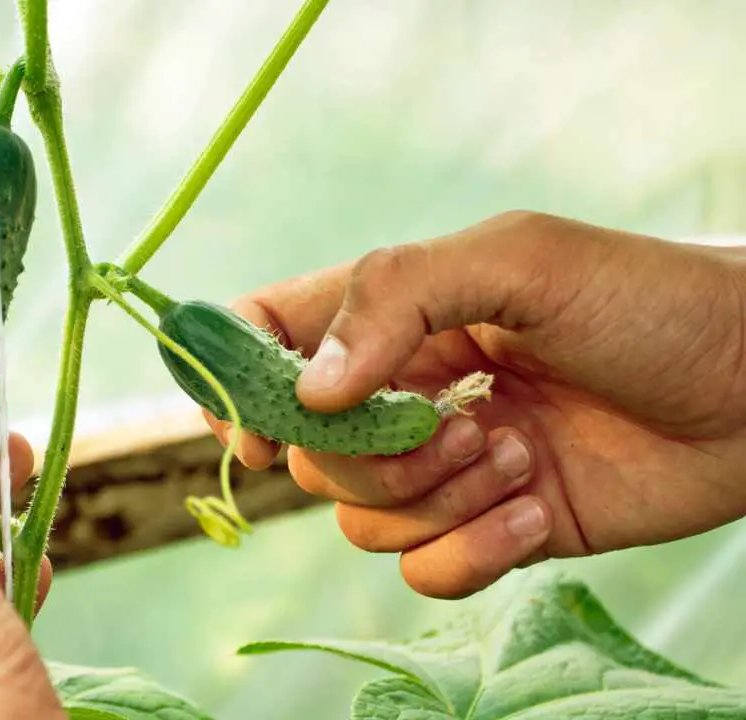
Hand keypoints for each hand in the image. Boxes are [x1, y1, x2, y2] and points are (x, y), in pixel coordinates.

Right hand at [208, 211, 745, 598]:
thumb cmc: (644, 299)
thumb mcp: (516, 260)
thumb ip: (396, 298)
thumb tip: (309, 394)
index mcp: (392, 315)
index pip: (268, 339)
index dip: (236, 382)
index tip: (262, 426)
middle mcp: (403, 393)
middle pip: (311, 453)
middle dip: (374, 457)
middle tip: (460, 425)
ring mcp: (443, 465)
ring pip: (361, 519)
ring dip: (433, 500)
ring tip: (516, 458)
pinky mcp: (489, 529)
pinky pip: (422, 571)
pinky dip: (469, 554)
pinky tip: (534, 513)